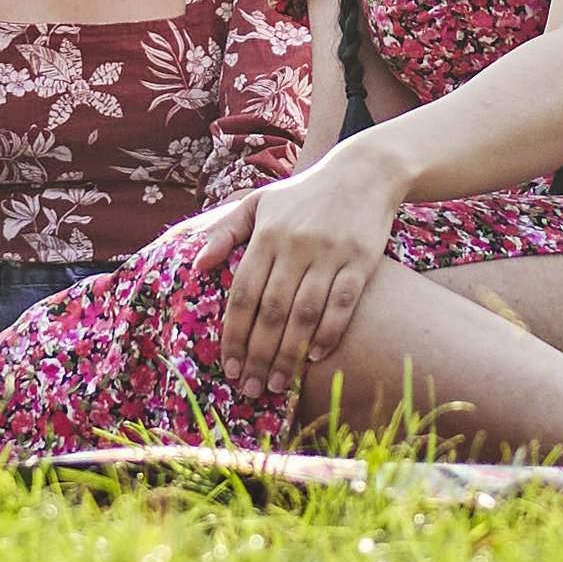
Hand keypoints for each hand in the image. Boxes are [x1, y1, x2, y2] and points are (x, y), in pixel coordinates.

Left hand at [213, 146, 408, 405]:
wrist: (365, 172)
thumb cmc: (305, 193)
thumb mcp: (260, 202)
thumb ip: (225, 231)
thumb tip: (197, 267)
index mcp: (266, 234)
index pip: (243, 293)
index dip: (234, 334)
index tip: (228, 367)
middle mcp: (295, 245)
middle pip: (271, 311)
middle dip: (258, 355)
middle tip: (250, 389)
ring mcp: (330, 253)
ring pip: (304, 313)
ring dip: (289, 354)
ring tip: (279, 384)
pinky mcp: (361, 259)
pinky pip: (343, 303)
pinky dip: (328, 332)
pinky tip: (314, 356)